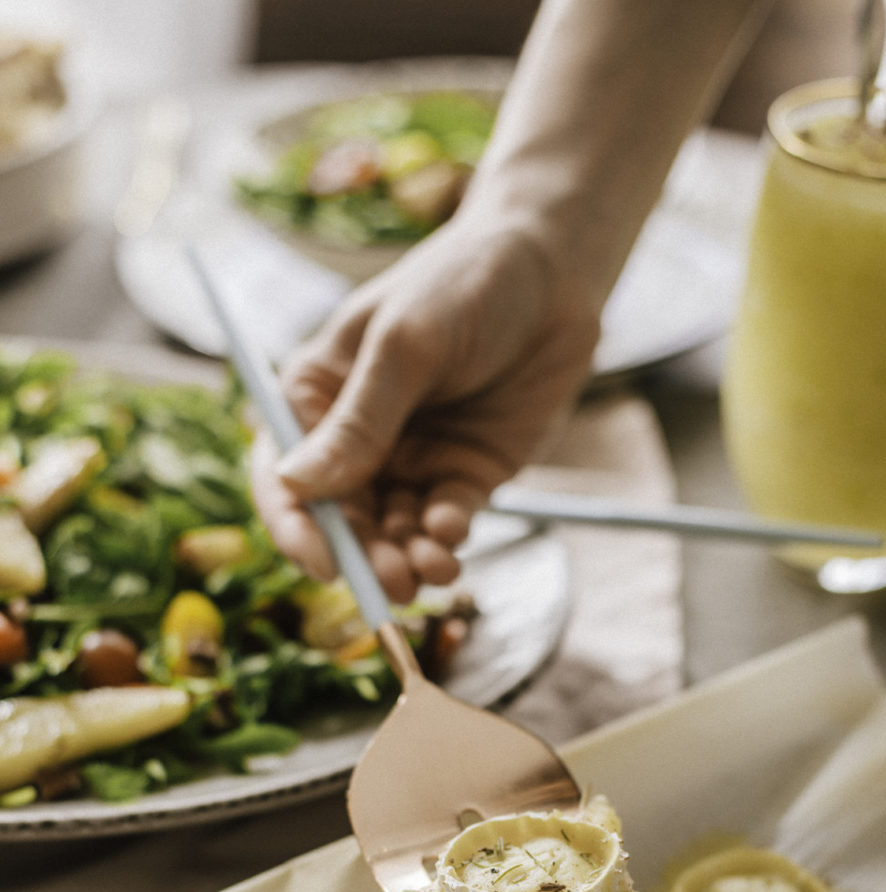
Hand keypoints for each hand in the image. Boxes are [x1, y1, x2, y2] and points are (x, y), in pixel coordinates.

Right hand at [251, 217, 600, 603]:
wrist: (554, 269)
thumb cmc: (465, 282)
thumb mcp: (405, 345)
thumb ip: (360, 420)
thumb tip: (299, 484)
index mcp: (317, 396)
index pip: (286, 476)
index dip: (298, 527)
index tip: (324, 563)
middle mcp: (357, 437)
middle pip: (341, 519)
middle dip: (362, 557)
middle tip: (391, 583)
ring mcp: (411, 459)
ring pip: (393, 531)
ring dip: (405, 558)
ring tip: (431, 570)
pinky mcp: (464, 473)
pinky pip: (444, 521)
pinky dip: (445, 535)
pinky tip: (453, 531)